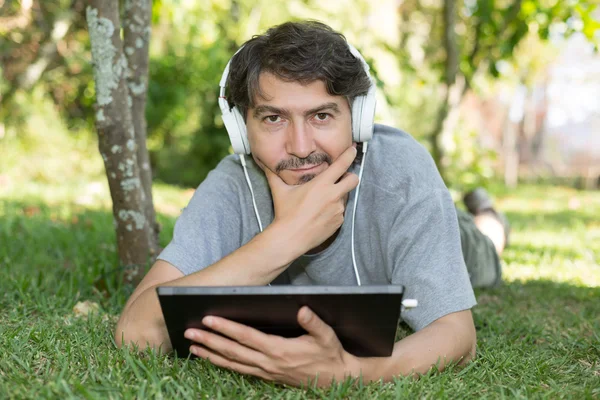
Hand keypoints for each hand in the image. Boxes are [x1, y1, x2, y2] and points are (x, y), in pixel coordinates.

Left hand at [184, 306, 360, 387]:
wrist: (336, 378)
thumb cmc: (330, 354)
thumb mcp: (326, 336)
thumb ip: (313, 323)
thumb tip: (303, 309)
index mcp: (279, 350)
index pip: (246, 337)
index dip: (227, 328)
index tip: (209, 319)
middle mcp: (268, 363)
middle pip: (232, 351)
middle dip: (209, 340)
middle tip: (189, 332)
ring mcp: (265, 372)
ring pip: (232, 363)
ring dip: (210, 354)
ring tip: (192, 346)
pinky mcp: (266, 376)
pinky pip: (239, 370)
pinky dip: (222, 364)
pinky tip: (211, 358)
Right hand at [258, 146, 358, 256]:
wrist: (291, 238)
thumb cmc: (285, 213)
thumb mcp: (280, 191)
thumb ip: (274, 175)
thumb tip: (265, 164)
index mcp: (321, 184)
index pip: (342, 164)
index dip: (349, 155)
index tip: (352, 150)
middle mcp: (333, 195)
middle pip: (354, 179)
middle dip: (350, 176)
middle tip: (340, 178)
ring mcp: (338, 210)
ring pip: (346, 196)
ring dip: (338, 195)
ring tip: (322, 201)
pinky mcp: (339, 222)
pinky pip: (340, 211)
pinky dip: (334, 210)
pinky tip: (321, 214)